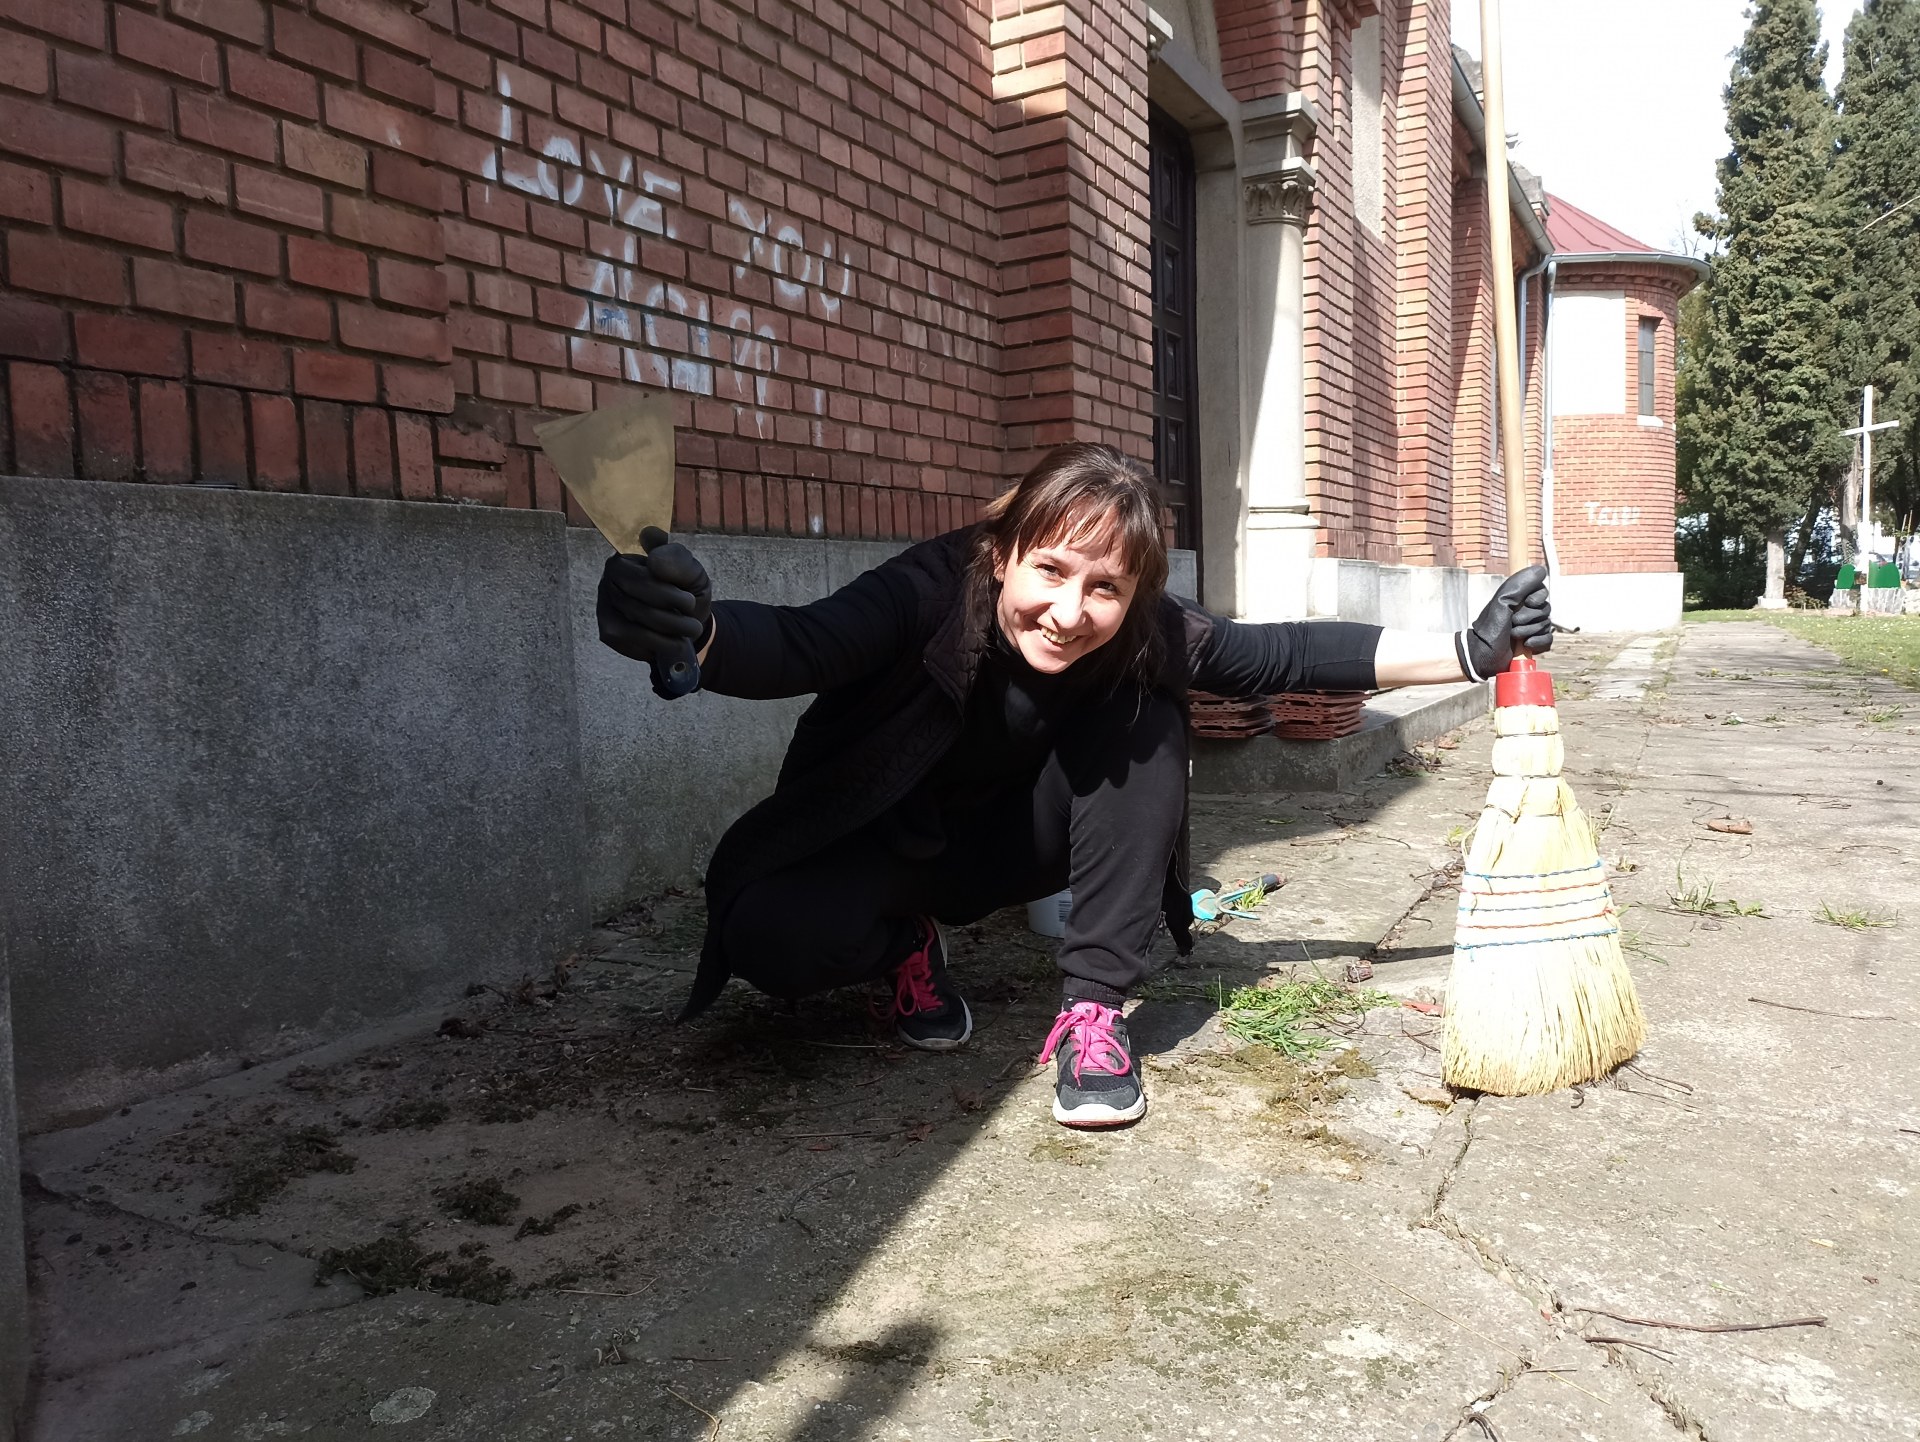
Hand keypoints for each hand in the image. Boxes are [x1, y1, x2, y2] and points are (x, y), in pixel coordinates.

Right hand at [596, 526, 712, 666]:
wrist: (686, 618)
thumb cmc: (685, 590)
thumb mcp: (691, 572)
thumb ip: (678, 560)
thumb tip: (654, 561)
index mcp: (626, 559)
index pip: (641, 581)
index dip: (670, 596)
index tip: (690, 601)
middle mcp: (608, 581)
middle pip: (638, 608)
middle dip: (673, 621)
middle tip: (694, 626)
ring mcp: (604, 607)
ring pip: (636, 630)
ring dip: (668, 638)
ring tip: (687, 636)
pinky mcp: (607, 631)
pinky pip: (632, 645)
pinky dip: (657, 647)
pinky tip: (668, 642)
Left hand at [1458, 564, 1549, 679]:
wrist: (1482, 657)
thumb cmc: (1487, 631)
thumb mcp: (1501, 603)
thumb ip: (1519, 585)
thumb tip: (1540, 570)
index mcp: (1518, 600)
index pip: (1541, 590)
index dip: (1538, 597)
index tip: (1527, 603)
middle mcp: (1526, 612)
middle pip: (1545, 609)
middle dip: (1529, 618)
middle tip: (1512, 624)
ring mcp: (1532, 628)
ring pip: (1547, 625)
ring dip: (1529, 631)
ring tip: (1513, 636)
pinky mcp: (1536, 643)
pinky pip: (1549, 639)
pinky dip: (1539, 642)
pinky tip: (1526, 644)